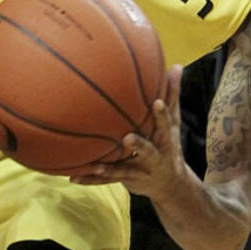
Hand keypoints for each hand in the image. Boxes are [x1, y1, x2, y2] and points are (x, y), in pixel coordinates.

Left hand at [71, 67, 186, 198]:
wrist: (170, 184)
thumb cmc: (168, 143)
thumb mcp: (173, 122)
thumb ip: (172, 95)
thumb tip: (176, 64)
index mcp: (165, 140)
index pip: (166, 125)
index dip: (162, 115)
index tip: (157, 103)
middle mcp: (154, 157)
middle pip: (147, 150)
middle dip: (139, 145)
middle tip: (127, 137)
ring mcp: (140, 170)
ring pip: (124, 169)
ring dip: (110, 167)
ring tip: (95, 164)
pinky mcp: (126, 179)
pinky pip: (106, 180)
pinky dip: (91, 178)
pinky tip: (73, 177)